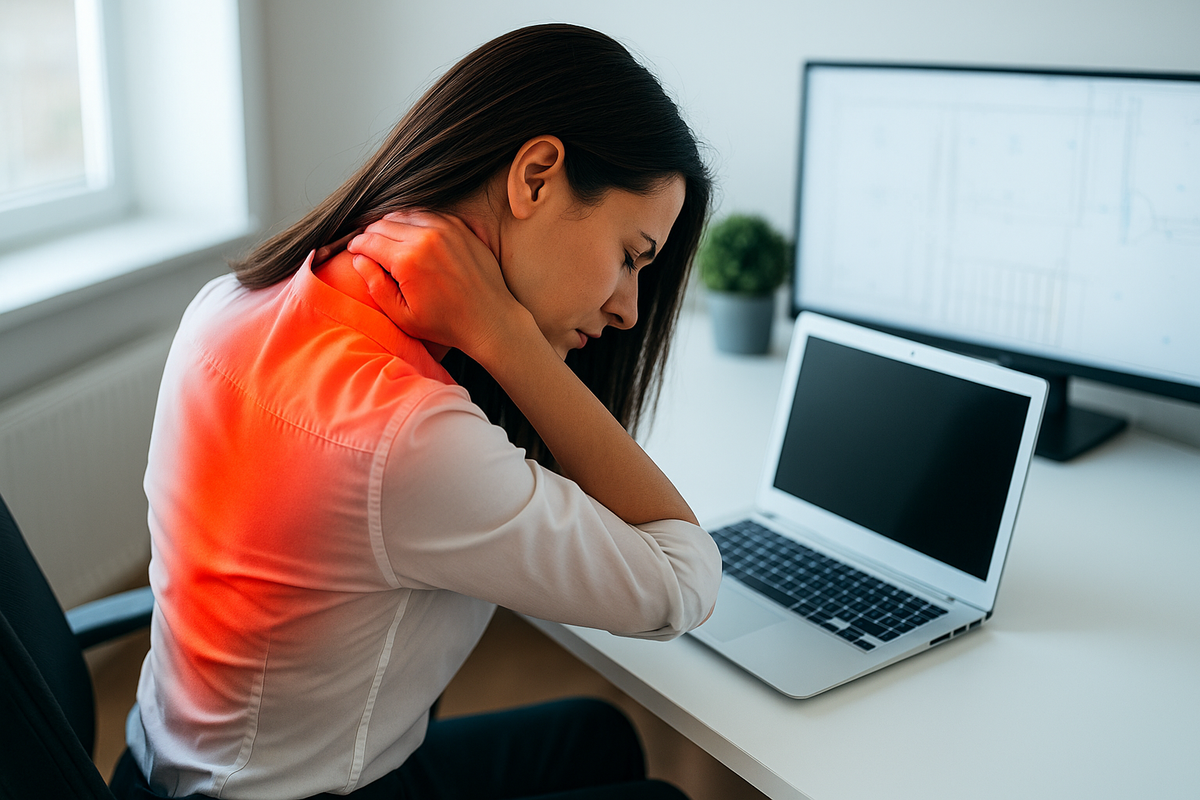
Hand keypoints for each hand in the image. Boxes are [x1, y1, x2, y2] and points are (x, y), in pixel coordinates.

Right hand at [347, 211, 525, 357]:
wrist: (489, 319)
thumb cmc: (446, 324)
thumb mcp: (402, 315)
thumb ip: (375, 285)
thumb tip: (358, 260)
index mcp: (408, 259)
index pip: (368, 240)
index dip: (356, 245)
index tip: (354, 252)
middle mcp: (426, 237)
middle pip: (384, 223)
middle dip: (371, 234)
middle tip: (369, 248)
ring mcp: (446, 228)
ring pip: (405, 214)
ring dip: (392, 225)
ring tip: (389, 242)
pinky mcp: (460, 227)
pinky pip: (428, 214)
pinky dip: (415, 222)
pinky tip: (413, 237)